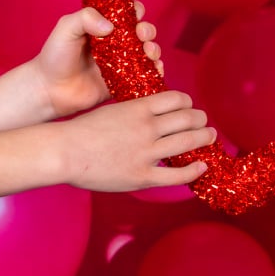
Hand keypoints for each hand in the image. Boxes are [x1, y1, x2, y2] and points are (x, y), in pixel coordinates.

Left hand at [35, 0, 165, 118]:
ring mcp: (121, 63)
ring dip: (154, 49)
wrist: (49, 90)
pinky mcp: (123, 82)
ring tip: (148, 52)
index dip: (135, 10)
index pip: (126, 12)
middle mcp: (116, 43)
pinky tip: (154, 68)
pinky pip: (145, 75)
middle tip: (141, 34)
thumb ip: (85, 18)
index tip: (135, 14)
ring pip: (148, 52)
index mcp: (103, 25)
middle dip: (148, 30)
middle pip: (142, 31)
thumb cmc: (54, 56)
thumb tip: (110, 25)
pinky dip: (155, 71)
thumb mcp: (65, 29)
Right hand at [57, 88, 215, 192]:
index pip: (176, 99)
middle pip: (187, 118)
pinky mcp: (142, 177)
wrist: (64, 152)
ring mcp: (146, 153)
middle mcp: (147, 128)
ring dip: (204, 138)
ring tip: (210, 137)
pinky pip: (177, 175)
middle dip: (200, 120)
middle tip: (204, 123)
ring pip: (188, 142)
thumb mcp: (113, 110)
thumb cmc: (83, 131)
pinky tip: (202, 166)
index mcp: (138, 108)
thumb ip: (134, 111)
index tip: (190, 107)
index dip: (188, 103)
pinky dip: (194, 170)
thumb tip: (152, 112)